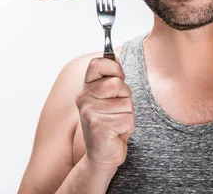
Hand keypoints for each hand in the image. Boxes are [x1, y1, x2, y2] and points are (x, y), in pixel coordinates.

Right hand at [75, 57, 134, 171]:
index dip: (113, 67)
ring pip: (126, 103)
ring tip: (117, 122)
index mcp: (86, 88)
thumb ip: (111, 79)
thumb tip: (114, 57)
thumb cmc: (109, 122)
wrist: (102, 155)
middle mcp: (84, 99)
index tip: (118, 77)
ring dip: (128, 113)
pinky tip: (117, 132)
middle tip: (118, 109)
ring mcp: (90, 113)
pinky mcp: (99, 127)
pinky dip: (128, 127)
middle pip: (117, 83)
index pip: (97, 63)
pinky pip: (128, 118)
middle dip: (125, 96)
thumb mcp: (108, 98)